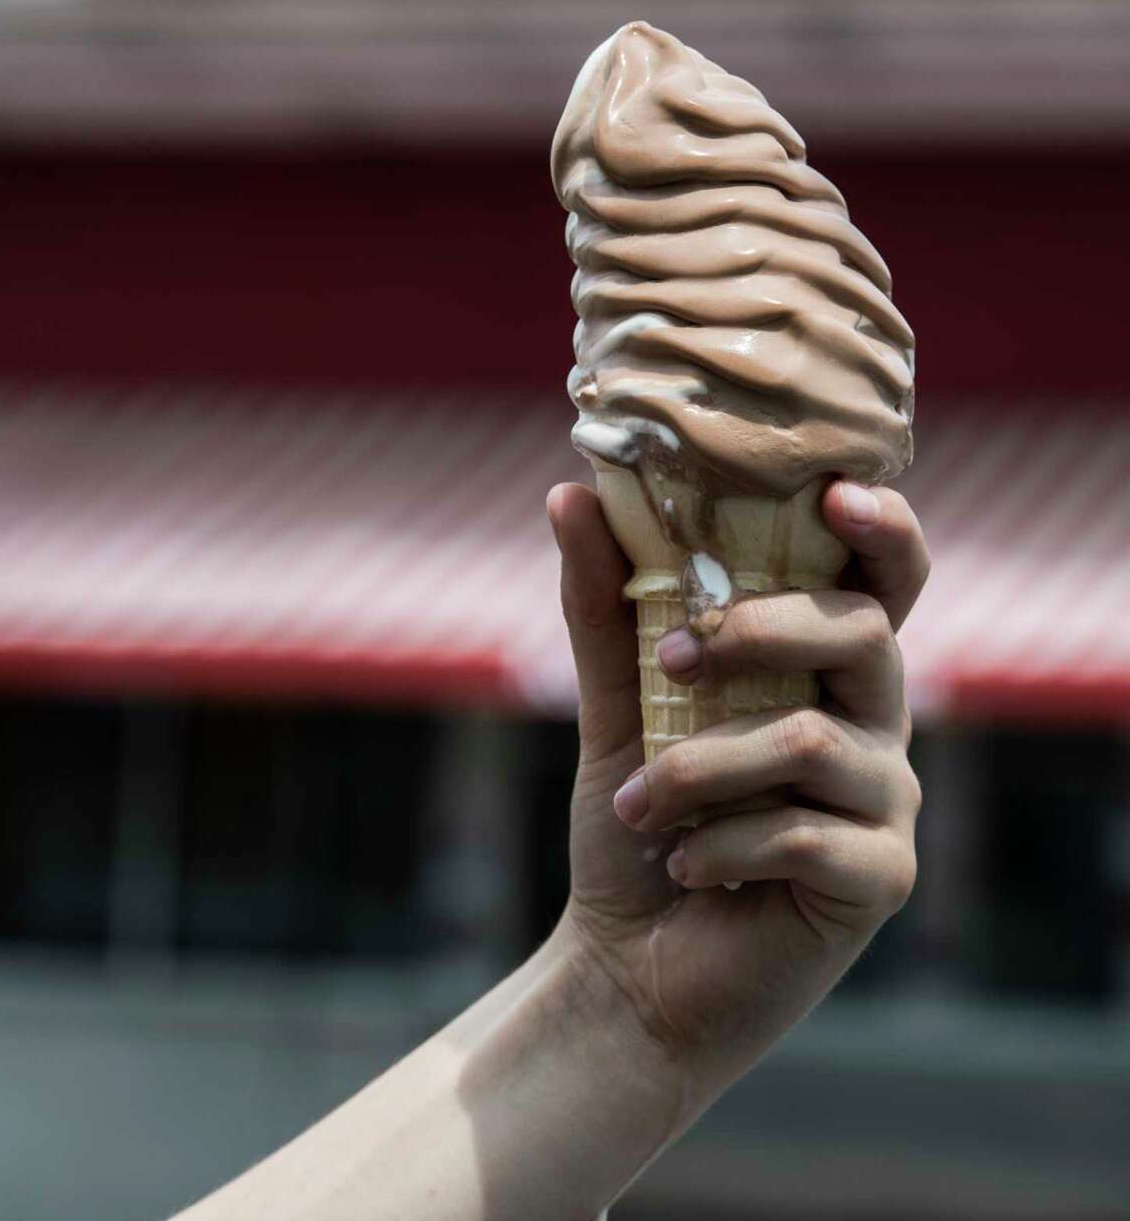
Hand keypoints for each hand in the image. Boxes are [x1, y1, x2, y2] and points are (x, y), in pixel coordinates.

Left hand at [546, 479, 928, 1113]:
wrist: (628, 966)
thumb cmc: (640, 822)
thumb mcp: (617, 705)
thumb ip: (606, 604)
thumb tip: (570, 492)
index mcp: (824, 667)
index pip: (885, 578)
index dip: (883, 528)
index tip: (835, 493)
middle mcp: (873, 722)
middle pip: (861, 633)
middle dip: (757, 631)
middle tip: (672, 661)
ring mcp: (887, 802)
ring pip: (810, 743)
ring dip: (700, 769)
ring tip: (639, 806)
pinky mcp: (881, 878)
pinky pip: (804, 836)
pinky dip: (721, 845)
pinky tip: (683, 865)